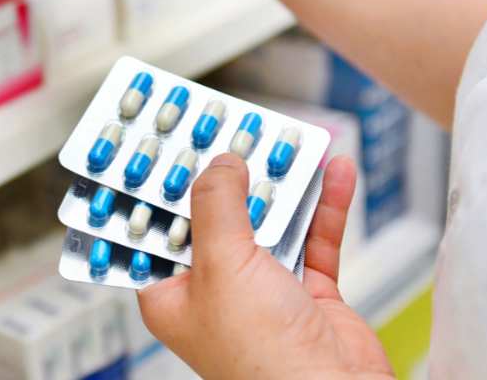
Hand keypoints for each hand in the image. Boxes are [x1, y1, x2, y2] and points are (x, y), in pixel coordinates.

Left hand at [138, 154, 393, 378]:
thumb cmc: (261, 359)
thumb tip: (220, 164)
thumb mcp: (222, 266)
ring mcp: (261, 292)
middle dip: (226, 175)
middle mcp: (213, 291)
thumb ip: (217, 206)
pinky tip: (332, 172)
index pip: (155, 229)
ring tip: (284, 141)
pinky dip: (322, 206)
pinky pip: (312, 239)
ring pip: (267, 223)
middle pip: (214, 218)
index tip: (164, 146)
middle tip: (230, 130)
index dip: (159, 187)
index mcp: (171, 293)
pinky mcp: (305, 294)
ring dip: (279, 184)